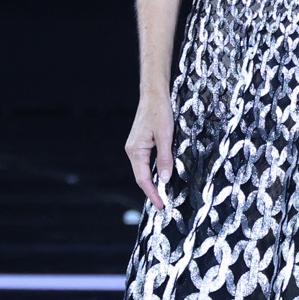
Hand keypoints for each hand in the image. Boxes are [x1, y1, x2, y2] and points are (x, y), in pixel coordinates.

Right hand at [125, 94, 173, 210]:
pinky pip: (145, 163)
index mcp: (135, 150)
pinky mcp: (140, 143)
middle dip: (152, 191)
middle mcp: (132, 150)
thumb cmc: (159, 111)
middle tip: (164, 204)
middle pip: (141, 177)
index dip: (153, 193)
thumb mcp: (166, 135)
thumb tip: (165, 179)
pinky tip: (161, 177)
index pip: (143, 179)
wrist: (154, 94)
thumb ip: (165, 158)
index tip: (161, 205)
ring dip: (152, 183)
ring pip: (143, 170)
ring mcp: (135, 147)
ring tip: (163, 194)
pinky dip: (152, 172)